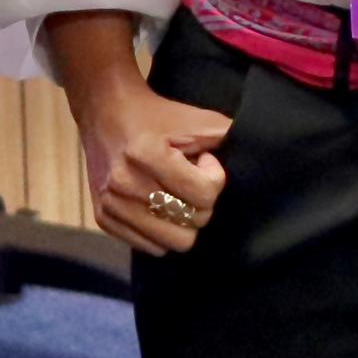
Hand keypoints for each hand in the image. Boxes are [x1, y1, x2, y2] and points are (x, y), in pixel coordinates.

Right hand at [80, 69, 232, 257]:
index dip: (214, 178)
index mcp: (147, 155)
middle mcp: (125, 184)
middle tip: (189, 180)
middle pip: (191, 225)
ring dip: (181, 221)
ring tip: (174, 194)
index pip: (204, 195)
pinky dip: (160, 230)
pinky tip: (157, 204)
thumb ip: (226, 137)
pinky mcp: (103, 218)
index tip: (203, 161)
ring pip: (171, 243)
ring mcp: (111, 204)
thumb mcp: (195, 117)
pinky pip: (149, 246)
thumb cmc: (156, 115)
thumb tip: (254, 156)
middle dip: (200, 204)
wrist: (105, 111)